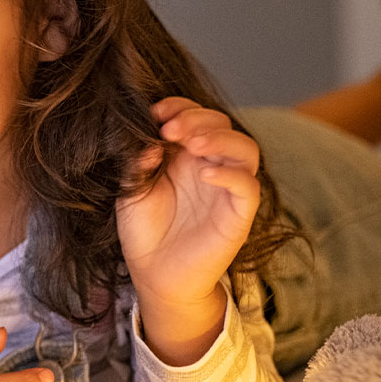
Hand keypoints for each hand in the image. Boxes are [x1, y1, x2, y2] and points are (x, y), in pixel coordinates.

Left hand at [116, 97, 260, 306]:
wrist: (153, 274)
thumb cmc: (143, 229)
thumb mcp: (132, 188)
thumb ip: (138, 162)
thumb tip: (148, 140)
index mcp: (185, 155)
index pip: (197, 115)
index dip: (180, 107)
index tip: (155, 112)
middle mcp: (211, 165)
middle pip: (223, 124)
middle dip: (197, 118)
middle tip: (170, 129)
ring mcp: (227, 189)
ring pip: (245, 149)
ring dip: (220, 138)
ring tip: (191, 143)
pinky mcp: (238, 215)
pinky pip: (249, 188)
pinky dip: (232, 175)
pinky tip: (206, 173)